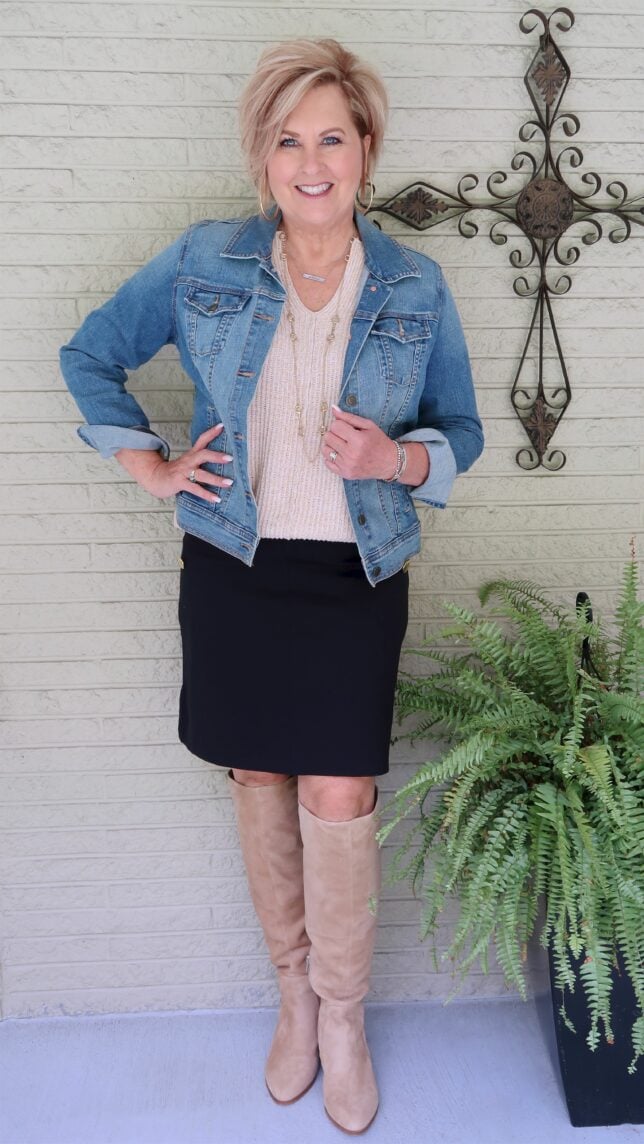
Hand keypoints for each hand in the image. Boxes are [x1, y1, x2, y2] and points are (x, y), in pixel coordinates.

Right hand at [116, 423, 232, 502]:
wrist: (154, 478)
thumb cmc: (175, 471)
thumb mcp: (188, 461)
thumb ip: (201, 459)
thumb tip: (221, 458)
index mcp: (191, 454)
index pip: (202, 440)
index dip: (211, 432)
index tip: (222, 426)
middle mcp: (188, 461)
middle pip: (203, 455)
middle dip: (217, 456)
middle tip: (231, 458)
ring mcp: (183, 472)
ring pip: (202, 474)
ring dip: (216, 479)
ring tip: (229, 483)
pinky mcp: (180, 483)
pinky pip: (195, 489)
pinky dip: (207, 495)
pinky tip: (217, 499)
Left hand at [321, 406, 397, 479]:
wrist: (389, 462)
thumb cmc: (378, 441)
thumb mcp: (368, 425)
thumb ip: (349, 417)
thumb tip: (333, 409)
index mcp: (358, 440)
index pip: (335, 426)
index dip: (339, 424)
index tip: (346, 427)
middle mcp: (351, 454)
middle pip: (328, 437)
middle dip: (334, 434)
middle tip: (344, 436)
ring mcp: (347, 466)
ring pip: (325, 449)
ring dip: (331, 445)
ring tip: (342, 445)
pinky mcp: (345, 474)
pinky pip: (327, 462)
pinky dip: (331, 457)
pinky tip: (341, 455)